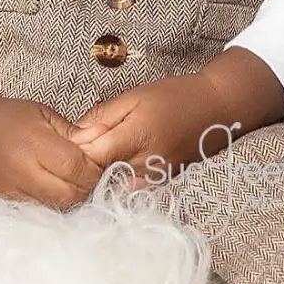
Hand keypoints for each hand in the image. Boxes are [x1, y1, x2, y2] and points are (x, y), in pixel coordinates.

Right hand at [0, 95, 106, 209]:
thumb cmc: (8, 116)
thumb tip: (106, 137)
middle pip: (70, 194)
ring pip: (56, 207)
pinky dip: (54, 204)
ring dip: (73, 199)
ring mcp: (12, 190)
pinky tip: (58, 191)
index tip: (101, 162)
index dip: (96, 168)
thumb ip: (75, 131)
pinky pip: (39, 211)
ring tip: (76, 184)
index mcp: (35, 144)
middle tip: (92, 175)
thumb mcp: (44, 114)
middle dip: (89, 187)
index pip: (77, 168)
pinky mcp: (4, 201)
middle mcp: (23, 171)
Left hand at [67, 73, 239, 185]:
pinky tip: (115, 164)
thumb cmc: (175, 96)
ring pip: (114, 184)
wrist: (216, 108)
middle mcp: (146, 165)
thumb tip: (75, 134)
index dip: (76, 151)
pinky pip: (130, 187)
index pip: (91, 158)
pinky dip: (118, 178)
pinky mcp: (161, 183)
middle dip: (85, 164)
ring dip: (100, 173)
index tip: (66, 142)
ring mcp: (155, 178)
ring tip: (95, 155)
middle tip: (75, 150)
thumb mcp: (135, 96)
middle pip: (100, 175)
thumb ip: (103, 116)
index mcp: (136, 138)